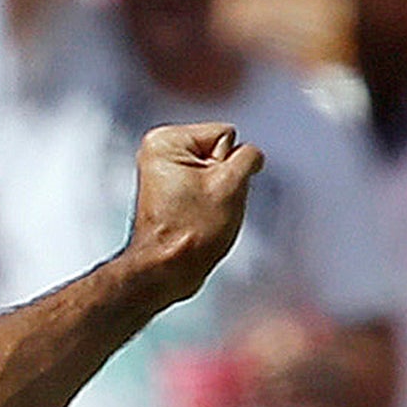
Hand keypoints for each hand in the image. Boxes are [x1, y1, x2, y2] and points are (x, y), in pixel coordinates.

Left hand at [123, 123, 264, 303]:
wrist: (164, 272)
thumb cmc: (189, 232)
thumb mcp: (233, 182)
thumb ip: (249, 155)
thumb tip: (249, 156)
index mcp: (164, 141)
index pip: (227, 135)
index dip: (228, 165)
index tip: (207, 192)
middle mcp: (158, 152)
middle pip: (222, 151)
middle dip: (223, 178)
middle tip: (204, 206)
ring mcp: (162, 174)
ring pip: (218, 172)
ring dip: (218, 193)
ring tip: (199, 214)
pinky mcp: (170, 194)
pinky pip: (208, 188)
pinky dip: (209, 203)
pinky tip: (197, 220)